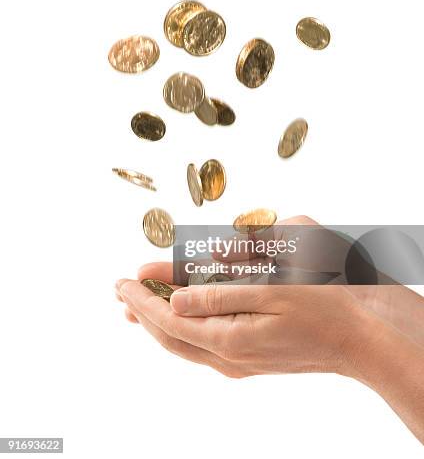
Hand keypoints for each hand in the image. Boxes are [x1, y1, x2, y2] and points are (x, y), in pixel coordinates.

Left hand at [116, 267, 373, 377]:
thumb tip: (174, 303)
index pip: (171, 320)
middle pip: (170, 337)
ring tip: (137, 308)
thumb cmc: (319, 309)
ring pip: (183, 345)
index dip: (144, 300)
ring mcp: (237, 364)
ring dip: (158, 324)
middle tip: (122, 291)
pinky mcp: (247, 361)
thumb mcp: (269, 294)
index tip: (123, 282)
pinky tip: (178, 320)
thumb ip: (219, 298)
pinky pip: (201, 347)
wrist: (355, 341)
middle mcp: (227, 358)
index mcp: (229, 339)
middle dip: (143, 313)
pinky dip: (181, 330)